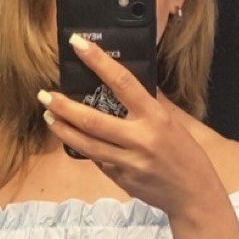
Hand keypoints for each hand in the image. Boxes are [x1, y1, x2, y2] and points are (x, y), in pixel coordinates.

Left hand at [37, 35, 215, 219]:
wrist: (194, 195)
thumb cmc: (184, 154)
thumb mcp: (171, 123)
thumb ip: (147, 106)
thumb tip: (123, 84)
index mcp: (155, 117)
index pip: (122, 82)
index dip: (98, 61)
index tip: (77, 44)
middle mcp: (140, 139)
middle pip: (93, 120)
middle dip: (65, 107)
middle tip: (45, 95)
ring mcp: (129, 162)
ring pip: (88, 145)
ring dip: (64, 130)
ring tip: (48, 117)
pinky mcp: (122, 179)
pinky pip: (99, 162)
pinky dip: (87, 150)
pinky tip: (77, 140)